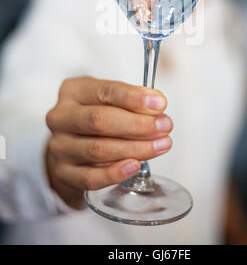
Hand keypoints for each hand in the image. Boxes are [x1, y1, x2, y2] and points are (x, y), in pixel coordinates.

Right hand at [45, 76, 171, 208]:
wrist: (70, 147)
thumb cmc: (95, 116)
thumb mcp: (108, 98)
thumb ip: (130, 100)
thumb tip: (156, 105)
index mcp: (72, 91)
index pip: (105, 91)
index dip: (134, 98)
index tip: (160, 104)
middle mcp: (60, 117)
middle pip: (99, 120)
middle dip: (138, 124)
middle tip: (164, 126)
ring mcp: (59, 147)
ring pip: (98, 149)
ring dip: (135, 148)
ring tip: (161, 145)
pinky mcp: (63, 174)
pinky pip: (90, 177)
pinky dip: (115, 173)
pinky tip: (135, 165)